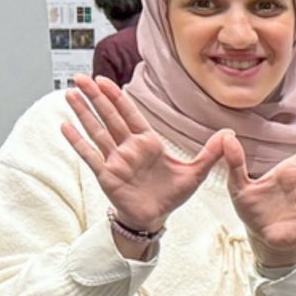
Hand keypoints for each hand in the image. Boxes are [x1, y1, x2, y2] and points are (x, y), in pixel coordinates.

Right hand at [61, 75, 226, 238]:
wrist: (155, 217)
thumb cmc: (171, 194)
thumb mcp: (195, 173)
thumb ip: (210, 154)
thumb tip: (229, 135)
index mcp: (148, 143)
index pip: (130, 114)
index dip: (117, 97)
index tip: (105, 80)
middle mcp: (129, 147)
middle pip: (110, 117)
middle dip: (96, 97)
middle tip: (81, 77)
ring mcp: (115, 160)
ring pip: (97, 131)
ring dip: (83, 113)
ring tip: (70, 94)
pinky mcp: (106, 175)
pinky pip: (90, 155)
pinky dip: (78, 141)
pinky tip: (65, 126)